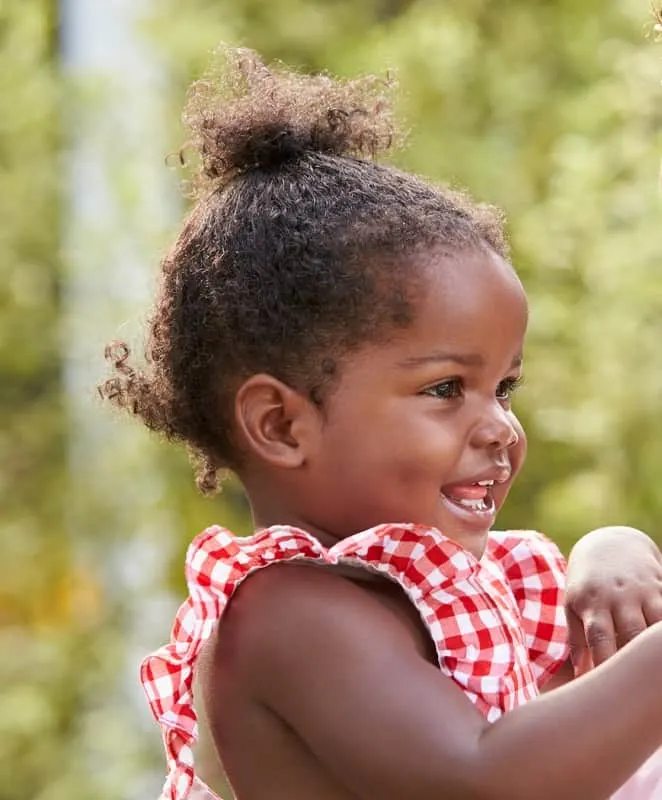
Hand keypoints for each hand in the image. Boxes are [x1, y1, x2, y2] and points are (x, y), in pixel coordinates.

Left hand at [566, 526, 661, 675]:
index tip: (608, 689)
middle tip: (635, 686)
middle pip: (632, 634)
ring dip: (655, 647)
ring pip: (656, 625)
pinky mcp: (661, 585)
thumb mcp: (574, 605)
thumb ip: (577, 640)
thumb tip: (582, 676)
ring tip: (653, 670)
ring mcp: (643, 590)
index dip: (605, 664)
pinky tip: (660, 645)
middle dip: (634, 660)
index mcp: (592, 603)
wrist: (610, 544)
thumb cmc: (587, 584)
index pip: (600, 639)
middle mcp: (618, 596)